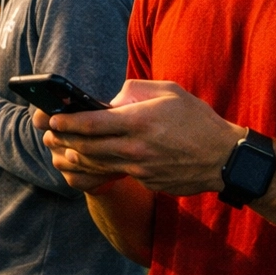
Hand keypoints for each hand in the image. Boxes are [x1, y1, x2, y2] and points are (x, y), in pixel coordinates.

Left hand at [38, 79, 245, 195]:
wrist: (225, 159)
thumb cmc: (197, 120)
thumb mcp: (169, 91)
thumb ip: (134, 91)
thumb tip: (109, 101)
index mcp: (140, 122)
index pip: (92, 124)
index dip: (68, 122)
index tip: (54, 119)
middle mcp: (137, 148)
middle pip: (88, 147)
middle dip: (64, 140)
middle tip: (50, 133)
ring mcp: (141, 169)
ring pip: (98, 164)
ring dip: (76, 156)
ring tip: (64, 148)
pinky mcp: (148, 183)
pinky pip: (117, 174)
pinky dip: (100, 167)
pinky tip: (91, 161)